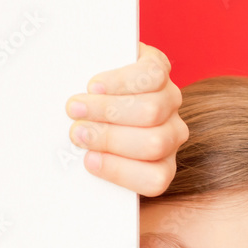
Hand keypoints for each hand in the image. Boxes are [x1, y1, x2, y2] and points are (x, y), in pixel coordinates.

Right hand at [65, 41, 188, 196]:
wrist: (95, 81)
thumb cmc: (90, 128)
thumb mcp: (91, 155)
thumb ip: (92, 164)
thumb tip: (78, 165)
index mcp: (160, 166)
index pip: (155, 179)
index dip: (122, 171)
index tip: (89, 161)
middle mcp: (170, 136)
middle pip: (153, 143)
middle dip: (110, 138)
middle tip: (77, 133)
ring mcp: (169, 102)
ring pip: (151, 111)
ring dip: (107, 109)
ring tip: (77, 108)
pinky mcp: (161, 68)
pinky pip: (152, 76)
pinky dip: (120, 81)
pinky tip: (95, 87)